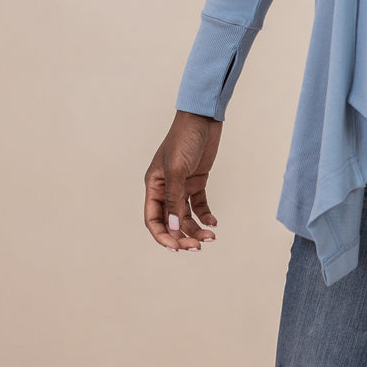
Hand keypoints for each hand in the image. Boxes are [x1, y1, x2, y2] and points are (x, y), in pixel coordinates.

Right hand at [144, 109, 222, 250]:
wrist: (203, 118)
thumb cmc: (184, 139)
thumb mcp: (177, 169)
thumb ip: (174, 199)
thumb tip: (174, 228)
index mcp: (153, 185)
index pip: (153, 219)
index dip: (163, 236)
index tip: (177, 248)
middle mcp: (165, 188)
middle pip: (171, 221)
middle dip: (183, 236)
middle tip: (198, 246)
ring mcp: (182, 185)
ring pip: (186, 216)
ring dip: (196, 228)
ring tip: (211, 236)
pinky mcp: (197, 180)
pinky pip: (199, 205)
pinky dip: (205, 215)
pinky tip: (213, 222)